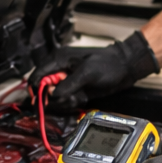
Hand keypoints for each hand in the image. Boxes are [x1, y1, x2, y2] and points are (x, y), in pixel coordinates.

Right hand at [34, 31, 159, 109]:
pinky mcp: (74, 89)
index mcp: (58, 60)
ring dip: (65, 101)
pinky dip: (72, 102)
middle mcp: (59, 70)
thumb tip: (52, 96)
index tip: (43, 102)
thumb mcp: (87, 73)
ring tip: (78, 98)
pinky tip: (82, 98)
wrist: (125, 68)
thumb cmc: (107, 65)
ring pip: (54, 98)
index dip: (37, 90)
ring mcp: (67, 81)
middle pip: (44, 90)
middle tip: (69, 99)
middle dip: (55, 98)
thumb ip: (67, 85)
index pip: (36, 76)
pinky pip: (65, 100)